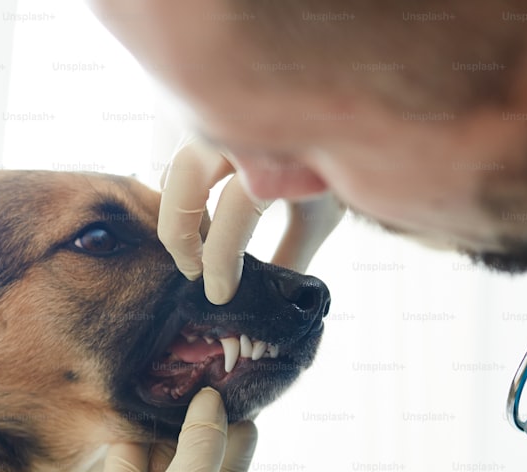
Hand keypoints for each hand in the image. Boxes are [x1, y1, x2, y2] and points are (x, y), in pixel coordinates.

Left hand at [90, 388, 271, 471]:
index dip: (149, 408)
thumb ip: (196, 447)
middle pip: (165, 451)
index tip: (175, 372)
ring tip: (239, 394)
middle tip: (214, 374)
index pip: (127, 442)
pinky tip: (251, 429)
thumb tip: (208, 397)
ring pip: (199, 469)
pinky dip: (235, 461)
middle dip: (189, 417)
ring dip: (218, 436)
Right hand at [159, 135, 343, 304]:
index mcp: (274, 150)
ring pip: (177, 167)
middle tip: (192, 272)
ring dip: (179, 210)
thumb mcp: (318, 216)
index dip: (220, 260)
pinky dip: (184, 188)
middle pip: (182, 182)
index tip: (220, 294)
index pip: (233, 211)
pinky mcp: (210, 119)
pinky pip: (181, 154)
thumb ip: (291, 254)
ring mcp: (222, 116)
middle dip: (180, 235)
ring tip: (199, 247)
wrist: (349, 121)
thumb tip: (270, 300)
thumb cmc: (334, 170)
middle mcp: (240, 126)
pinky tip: (201, 218)